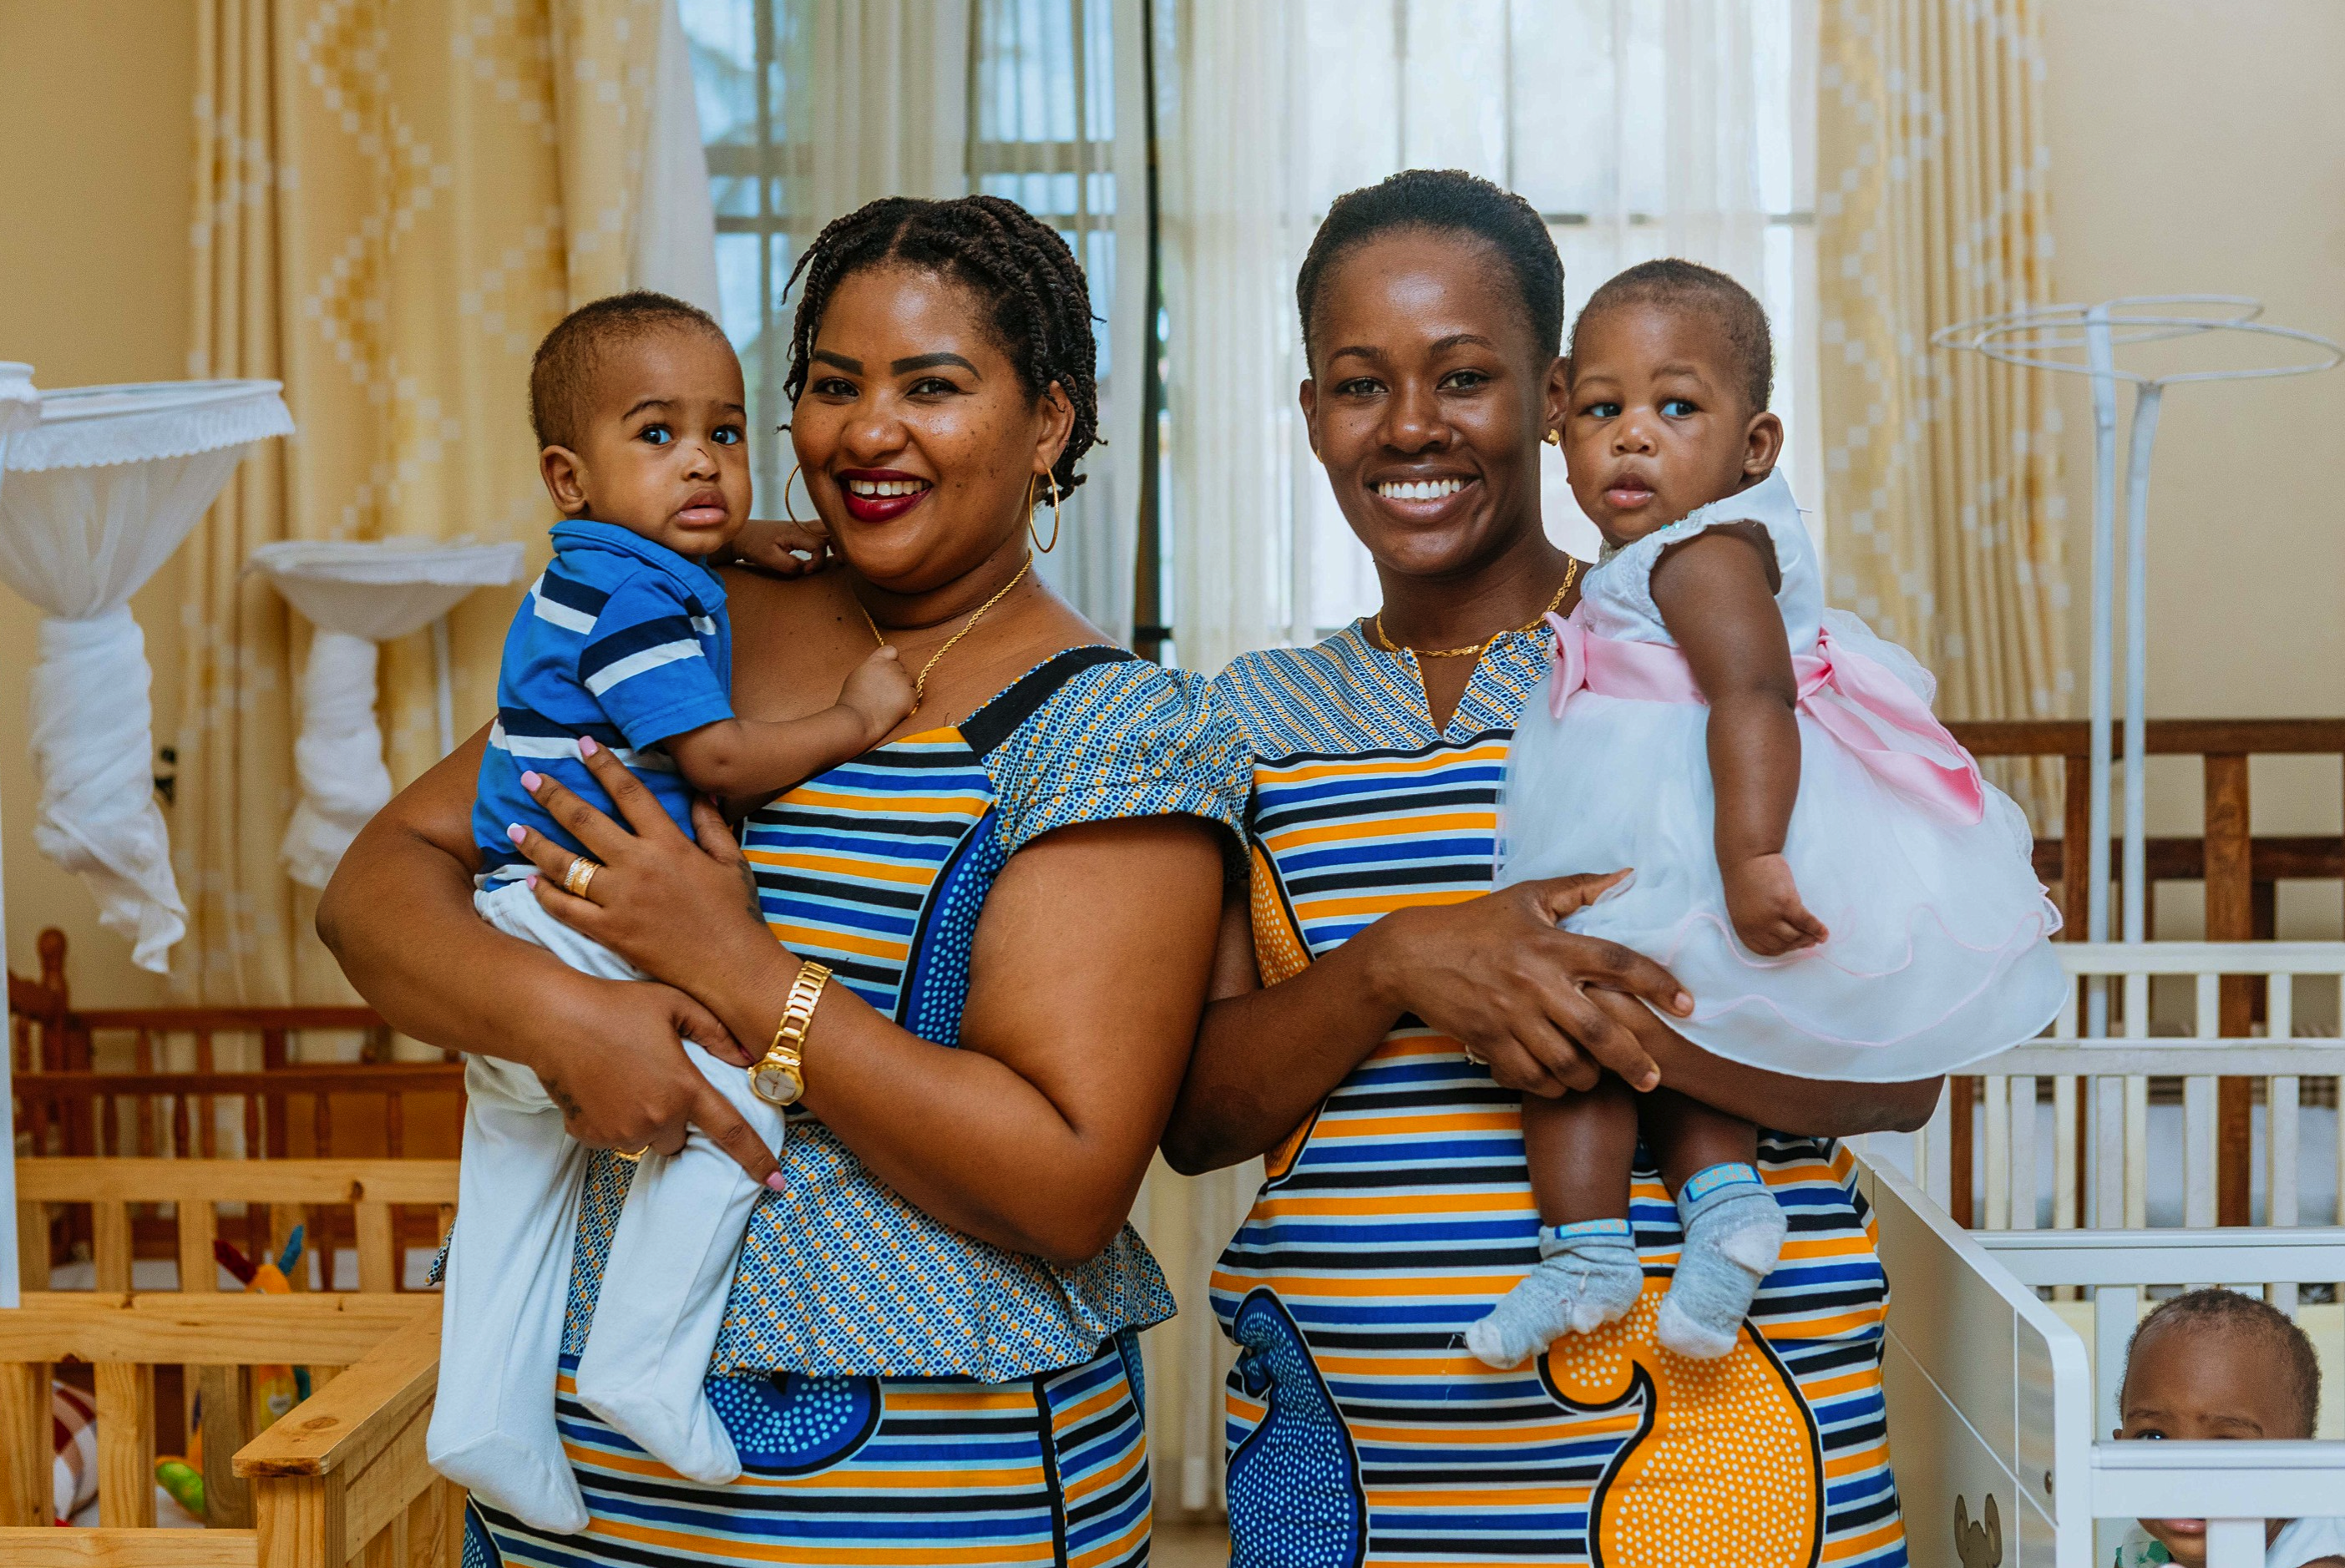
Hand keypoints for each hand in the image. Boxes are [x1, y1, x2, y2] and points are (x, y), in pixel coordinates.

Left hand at [504, 739, 777, 986]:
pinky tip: (528, 881)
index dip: (603, 765)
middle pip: (586, 821)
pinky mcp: (610, 931)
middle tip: (528, 778)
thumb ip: (711, 825)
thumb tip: (699, 793)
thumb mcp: (732, 861)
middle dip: (553, 796)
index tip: (581, 744)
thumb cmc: (737, 913)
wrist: (732, 967)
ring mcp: (620, 900)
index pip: (630, 793)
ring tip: (512, 827)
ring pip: (566, 864)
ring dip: (535, 844)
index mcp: (669, 843)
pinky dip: (545, 895)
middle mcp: (639, 866)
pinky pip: (567, 909)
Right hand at [523, 976, 777, 1184]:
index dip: (757, 1159)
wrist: (553, 1020)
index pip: (731, 1132)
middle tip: (655, 1080)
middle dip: (675, 1118)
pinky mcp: (592, 1136)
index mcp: (684, 1089)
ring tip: (624, 1078)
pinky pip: (614, 1138)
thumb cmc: (617, 1005)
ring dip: (644, 1120)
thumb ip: (717, 1034)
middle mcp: (656, 1119)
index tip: (777, 1184)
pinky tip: (603, 1087)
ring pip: (646, 1139)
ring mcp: (622, 1132)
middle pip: (679, 1138)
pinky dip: (614, 1120)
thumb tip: (748, 1059)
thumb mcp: (676, 1005)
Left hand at [729, 518, 833, 577]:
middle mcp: (801, 526)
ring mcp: (801, 526)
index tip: (807, 572)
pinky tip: (830, 549)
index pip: (819, 545)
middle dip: (840, 544)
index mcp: (795, 532)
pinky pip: (820, 530)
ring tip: (840, 555)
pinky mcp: (799, 530)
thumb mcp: (769, 559)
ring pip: (827, 528)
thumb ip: (791, 565)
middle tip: (842, 560)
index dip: (819, 561)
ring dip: (836, 540)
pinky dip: (829, 538)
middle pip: (830, 529)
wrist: (741, 534)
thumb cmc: (753, 544)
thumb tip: (806, 569)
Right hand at [838, 644, 917, 740]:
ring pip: (908, 682)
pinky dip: (907, 702)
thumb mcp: (858, 675)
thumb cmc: (852, 701)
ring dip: (901, 691)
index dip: (891, 660)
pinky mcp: (910, 695)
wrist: (856, 720)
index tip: (886, 670)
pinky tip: (892, 709)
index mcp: (876, 661)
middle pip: (900, 669)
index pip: (891, 650)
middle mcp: (891, 667)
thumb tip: (882, 666)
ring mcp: (901, 680)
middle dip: (895, 679)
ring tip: (885, 704)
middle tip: (881, 695)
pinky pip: (914, 695)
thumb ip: (872, 667)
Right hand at [1370, 870, 1692, 1097]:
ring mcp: (1511, 1016)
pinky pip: (1530, 1078)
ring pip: (1566, 1064)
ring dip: (1590, 1078)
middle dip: (1633, 1060)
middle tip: (1653, 1078)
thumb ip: (1579, 889)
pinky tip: (1559, 1082)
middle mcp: (1536, 982)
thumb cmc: (1476, 924)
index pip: (1617, 962)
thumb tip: (1627, 875)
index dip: (1658, 983)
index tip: (1687, 1005)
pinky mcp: (1488, 1041)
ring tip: (1598, 1077)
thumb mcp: (1526, 897)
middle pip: (1599, 1031)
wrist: (1412, 954)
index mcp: (1551, 944)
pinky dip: (1550, 1087)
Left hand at [1722, 852, 1827, 954]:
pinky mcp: (1786, 904)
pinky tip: (1824, 932)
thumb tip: (1785, 937)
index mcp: (1744, 929)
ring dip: (1808, 938)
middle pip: (1784, 945)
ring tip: (1816, 936)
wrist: (1747, 856)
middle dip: (1799, 944)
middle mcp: (1757, 927)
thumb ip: (1759, 924)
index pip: (1768, 950)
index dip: (1784, 950)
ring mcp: (1772, 916)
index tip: (1794, 947)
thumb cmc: (1745, 880)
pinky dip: (1817, 929)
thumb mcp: (1744, 909)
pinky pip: (1806, 922)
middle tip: (1810, 941)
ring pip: (1796, 936)